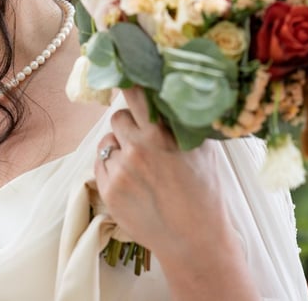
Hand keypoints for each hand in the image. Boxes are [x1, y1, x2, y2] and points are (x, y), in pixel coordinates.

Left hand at [94, 87, 257, 299]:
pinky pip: (102, 164)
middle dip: (130, 122)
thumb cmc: (205, 195)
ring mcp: (120, 169)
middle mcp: (138, 147)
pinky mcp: (108, 189)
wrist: (194, 241)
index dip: (127, 79)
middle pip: (118, 116)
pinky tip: (134, 182)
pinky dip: (113, 168)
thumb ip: (184, 121)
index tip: (122, 66)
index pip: (135, 92)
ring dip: (120, 147)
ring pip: (107, 141)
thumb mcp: (203, 150)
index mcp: (162, 133)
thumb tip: (174, 92)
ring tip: (142, 166)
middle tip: (145, 137)